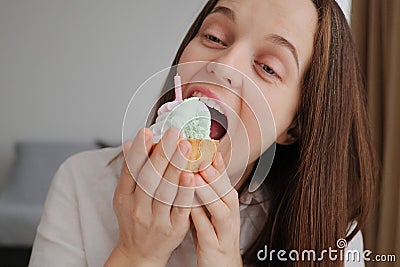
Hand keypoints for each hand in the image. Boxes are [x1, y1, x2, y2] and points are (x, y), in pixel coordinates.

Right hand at [106, 128, 194, 266]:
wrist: (140, 253)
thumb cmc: (134, 219)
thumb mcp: (125, 196)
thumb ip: (129, 171)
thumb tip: (131, 143)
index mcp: (124, 197)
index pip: (131, 171)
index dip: (139, 151)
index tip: (146, 131)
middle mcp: (138, 208)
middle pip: (149, 178)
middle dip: (162, 154)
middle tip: (174, 133)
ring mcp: (156, 219)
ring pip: (165, 191)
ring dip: (176, 168)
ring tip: (185, 147)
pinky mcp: (173, 228)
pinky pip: (180, 208)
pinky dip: (186, 192)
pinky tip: (192, 176)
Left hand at [190, 153, 242, 266]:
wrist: (221, 265)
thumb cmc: (212, 233)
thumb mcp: (209, 207)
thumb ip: (202, 187)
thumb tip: (192, 162)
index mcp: (226, 201)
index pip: (222, 177)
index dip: (213, 160)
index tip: (202, 141)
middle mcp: (229, 213)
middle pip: (225, 188)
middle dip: (212, 171)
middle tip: (198, 154)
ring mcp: (224, 230)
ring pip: (220, 208)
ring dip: (208, 191)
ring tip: (193, 175)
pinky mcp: (215, 246)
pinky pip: (207, 230)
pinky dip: (199, 217)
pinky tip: (188, 207)